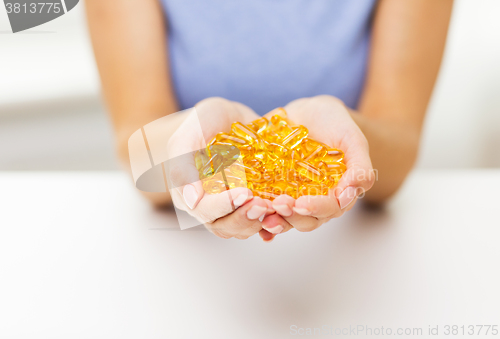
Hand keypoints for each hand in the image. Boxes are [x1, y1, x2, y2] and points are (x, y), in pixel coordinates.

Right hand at [166, 97, 279, 238]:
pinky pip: (264, 219)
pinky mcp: (254, 203)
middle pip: (226, 225)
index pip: (205, 210)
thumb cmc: (202, 123)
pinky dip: (275, 219)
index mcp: (190, 195)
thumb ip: (184, 165)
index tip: (244, 192)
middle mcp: (211, 208)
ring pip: (245, 227)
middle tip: (264, 205)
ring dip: (262, 221)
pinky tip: (286, 211)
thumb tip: (190, 200)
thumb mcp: (188, 135)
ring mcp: (234, 208)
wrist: (227, 118)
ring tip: (277, 207)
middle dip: (246, 217)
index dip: (224, 205)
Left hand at [261, 95, 375, 234]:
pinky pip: (263, 206)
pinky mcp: (270, 189)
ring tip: (260, 211)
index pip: (329, 209)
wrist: (309, 112)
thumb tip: (352, 192)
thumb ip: (359, 165)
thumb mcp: (352, 139)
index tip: (302, 203)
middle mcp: (314, 200)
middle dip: (291, 216)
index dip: (316, 208)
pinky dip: (256, 215)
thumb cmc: (336, 124)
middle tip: (279, 204)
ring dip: (272, 219)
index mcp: (337, 194)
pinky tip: (247, 213)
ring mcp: (291, 197)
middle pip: (305, 220)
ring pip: (283, 218)